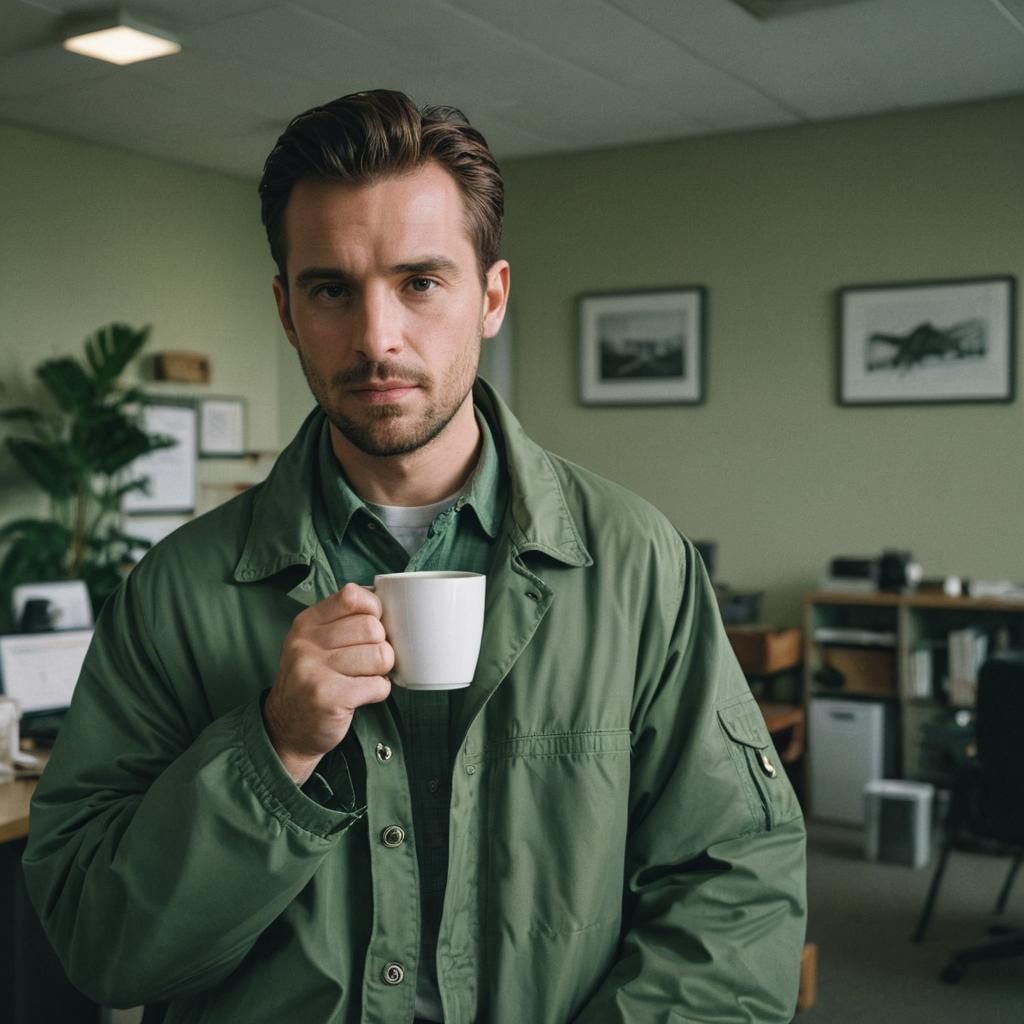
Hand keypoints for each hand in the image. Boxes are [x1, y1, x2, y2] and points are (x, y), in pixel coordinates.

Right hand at [264, 582, 392, 783]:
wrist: (287, 729)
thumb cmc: (313, 681)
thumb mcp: (315, 643)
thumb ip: (343, 621)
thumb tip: (391, 603)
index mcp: (306, 623)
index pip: (352, 596)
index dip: (373, 610)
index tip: (372, 628)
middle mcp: (305, 643)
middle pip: (372, 628)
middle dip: (381, 646)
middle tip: (369, 662)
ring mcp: (314, 670)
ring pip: (380, 655)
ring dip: (382, 670)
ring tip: (365, 678)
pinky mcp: (328, 698)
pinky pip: (378, 685)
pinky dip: (379, 691)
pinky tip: (363, 694)